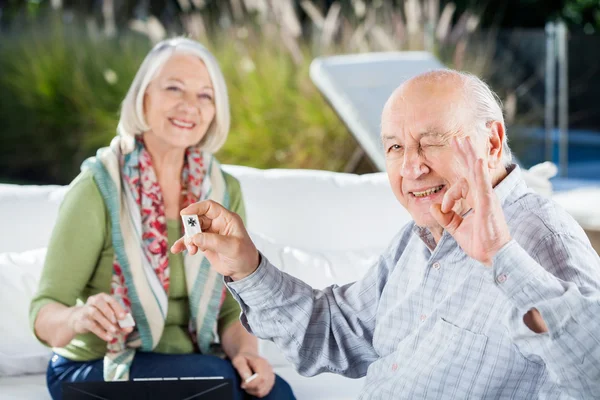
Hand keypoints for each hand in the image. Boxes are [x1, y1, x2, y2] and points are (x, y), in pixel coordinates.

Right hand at [68, 293, 132, 341]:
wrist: (79, 320)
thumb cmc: (99, 316)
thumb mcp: (110, 317)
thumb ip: (120, 322)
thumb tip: (130, 329)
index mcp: (103, 297)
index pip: (111, 300)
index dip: (118, 308)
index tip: (124, 317)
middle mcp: (93, 300)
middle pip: (100, 303)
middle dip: (109, 312)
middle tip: (117, 322)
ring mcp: (86, 309)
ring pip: (95, 314)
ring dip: (106, 323)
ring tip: (114, 331)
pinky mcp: (82, 320)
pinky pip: (91, 325)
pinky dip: (101, 332)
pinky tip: (108, 338)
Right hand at [170, 200, 259, 280]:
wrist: (244, 270)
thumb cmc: (244, 255)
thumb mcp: (232, 248)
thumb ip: (213, 241)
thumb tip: (194, 237)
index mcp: (227, 219)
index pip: (209, 207)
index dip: (196, 208)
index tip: (184, 214)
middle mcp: (217, 223)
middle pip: (198, 219)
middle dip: (191, 229)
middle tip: (191, 241)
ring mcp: (210, 233)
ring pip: (193, 230)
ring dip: (188, 239)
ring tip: (192, 250)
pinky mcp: (204, 243)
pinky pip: (191, 241)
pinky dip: (184, 244)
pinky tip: (176, 249)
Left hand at [231, 352, 274, 397]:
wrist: (247, 355)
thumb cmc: (242, 358)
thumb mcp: (237, 360)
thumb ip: (242, 368)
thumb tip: (247, 378)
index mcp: (261, 362)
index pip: (261, 377)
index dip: (251, 384)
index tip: (243, 384)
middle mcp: (268, 368)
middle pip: (263, 385)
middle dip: (251, 388)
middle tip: (244, 384)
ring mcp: (270, 374)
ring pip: (264, 390)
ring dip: (254, 390)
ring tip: (248, 385)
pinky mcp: (270, 380)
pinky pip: (265, 391)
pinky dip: (258, 391)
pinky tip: (252, 386)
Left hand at [430, 137, 511, 265]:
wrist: (493, 256)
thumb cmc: (479, 243)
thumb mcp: (456, 229)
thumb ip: (445, 217)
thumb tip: (434, 207)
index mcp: (477, 200)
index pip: (462, 184)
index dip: (449, 194)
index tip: (444, 209)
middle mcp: (482, 195)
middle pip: (472, 169)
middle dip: (464, 154)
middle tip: (457, 139)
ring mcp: (486, 197)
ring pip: (477, 171)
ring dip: (470, 155)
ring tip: (465, 140)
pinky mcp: (488, 203)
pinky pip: (483, 184)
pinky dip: (480, 172)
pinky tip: (477, 160)